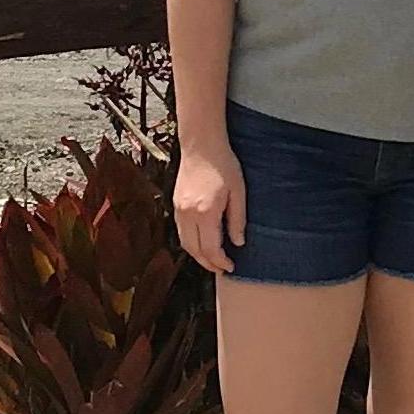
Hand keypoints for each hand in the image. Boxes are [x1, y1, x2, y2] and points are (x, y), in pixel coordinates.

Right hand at [173, 144, 247, 274]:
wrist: (201, 145)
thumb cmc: (223, 165)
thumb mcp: (238, 192)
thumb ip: (237, 220)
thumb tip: (237, 243)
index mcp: (205, 212)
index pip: (210, 248)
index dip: (220, 262)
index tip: (231, 266)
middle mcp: (188, 214)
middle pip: (194, 250)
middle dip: (208, 263)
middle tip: (222, 269)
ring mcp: (179, 209)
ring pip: (184, 243)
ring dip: (197, 255)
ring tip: (212, 260)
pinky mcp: (176, 203)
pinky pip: (180, 231)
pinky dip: (190, 243)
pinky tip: (201, 243)